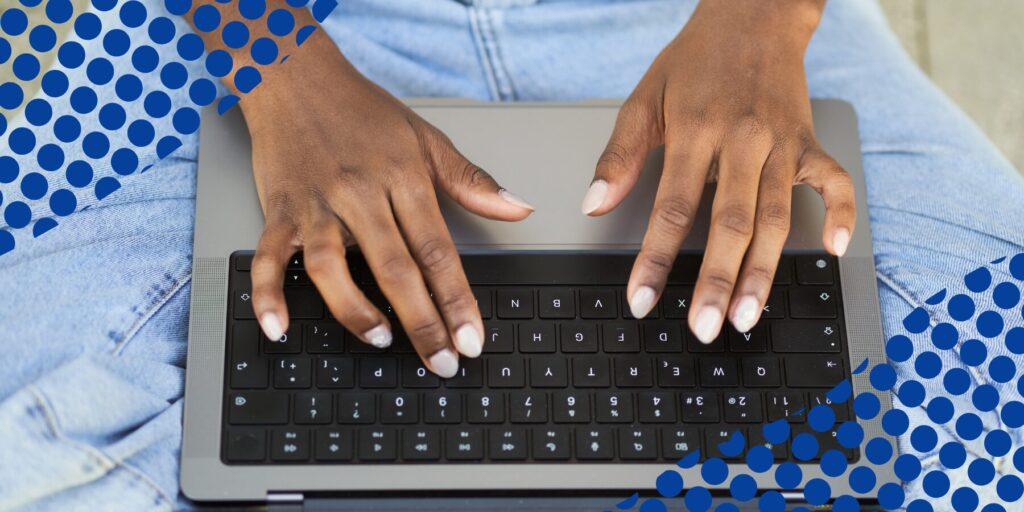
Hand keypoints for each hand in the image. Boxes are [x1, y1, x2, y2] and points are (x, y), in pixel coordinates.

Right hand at [243, 34, 533, 376]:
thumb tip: (519, 209)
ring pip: (333, 268)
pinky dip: (268, 293)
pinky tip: (278, 328)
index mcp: (402, 179)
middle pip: (395, 268)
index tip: (472, 339)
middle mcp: (360, 194)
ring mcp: (316, 205)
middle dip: (423, 322)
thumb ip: (471, 181)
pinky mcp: (278, 210)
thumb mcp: (426, 138)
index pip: (437, 250)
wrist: (295, 76)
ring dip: (355, 310)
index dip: (457, 299)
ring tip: (380, 340)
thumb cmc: (363, 110)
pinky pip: (269, 256)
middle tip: (442, 362)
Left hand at [582, 0, 854, 341]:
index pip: (672, 209)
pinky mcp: (810, 140)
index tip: (641, 301)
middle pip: (731, 223)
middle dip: (717, 282)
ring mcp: (783, 142)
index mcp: (696, 131)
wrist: (753, 14)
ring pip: (777, 217)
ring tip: (750, 317)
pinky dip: (842, 214)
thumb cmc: (694, 62)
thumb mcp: (645, 98)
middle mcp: (744, 140)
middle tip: (704, 328)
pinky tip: (835, 252)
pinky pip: (835, 181)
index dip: (655, 260)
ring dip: (765, 271)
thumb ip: (620, 156)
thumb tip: (592, 206)